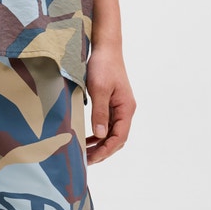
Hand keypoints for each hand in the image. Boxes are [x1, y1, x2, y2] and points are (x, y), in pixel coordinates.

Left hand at [85, 45, 135, 164]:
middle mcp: (125, 111)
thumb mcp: (99, 89)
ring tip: (84, 154)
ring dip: (99, 146)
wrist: (105, 48)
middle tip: (84, 161)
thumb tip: (100, 135)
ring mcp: (119, 109)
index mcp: (126, 108)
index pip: (119, 137)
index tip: (91, 158)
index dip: (106, 150)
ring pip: (111, 135)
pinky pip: (106, 127)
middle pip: (117, 139)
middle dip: (102, 152)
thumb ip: (99, 113)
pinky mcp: (111, 106)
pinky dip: (98, 137)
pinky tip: (87, 141)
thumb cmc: (103, 65)